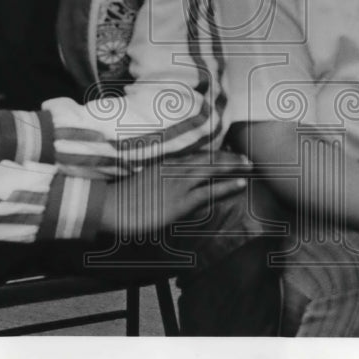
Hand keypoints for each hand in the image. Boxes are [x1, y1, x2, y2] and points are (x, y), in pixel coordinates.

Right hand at [99, 150, 249, 236]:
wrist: (108, 205)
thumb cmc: (120, 197)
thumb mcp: (141, 183)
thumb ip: (157, 181)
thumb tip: (167, 187)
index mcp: (164, 164)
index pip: (195, 156)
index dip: (213, 155)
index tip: (228, 153)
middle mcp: (174, 169)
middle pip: (207, 160)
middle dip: (228, 158)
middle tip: (246, 158)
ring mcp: (178, 184)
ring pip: (212, 171)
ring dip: (232, 167)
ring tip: (249, 165)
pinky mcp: (179, 201)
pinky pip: (208, 192)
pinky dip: (226, 186)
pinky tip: (241, 184)